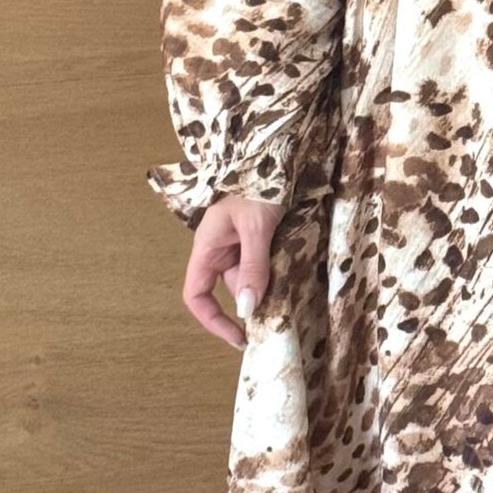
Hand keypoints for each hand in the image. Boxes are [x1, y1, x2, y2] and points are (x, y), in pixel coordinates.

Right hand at [181, 193, 282, 348]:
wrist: (274, 155)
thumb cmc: (258, 185)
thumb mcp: (256, 227)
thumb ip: (253, 267)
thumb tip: (247, 310)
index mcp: (207, 248)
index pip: (196, 295)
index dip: (212, 321)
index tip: (239, 337)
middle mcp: (220, 251)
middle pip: (233, 291)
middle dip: (254, 306)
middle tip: (281, 322)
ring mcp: (239, 247)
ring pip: (253, 280)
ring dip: (271, 290)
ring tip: (294, 298)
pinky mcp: (258, 241)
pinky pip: (265, 267)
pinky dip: (279, 276)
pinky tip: (295, 280)